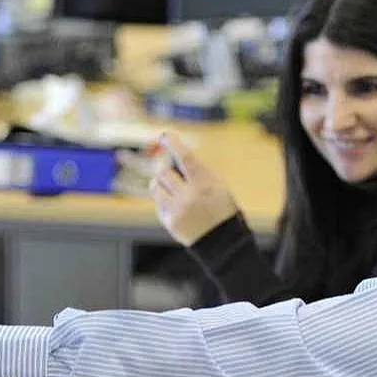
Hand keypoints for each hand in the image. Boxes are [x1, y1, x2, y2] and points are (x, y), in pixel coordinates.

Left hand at [149, 132, 238, 246]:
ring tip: (170, 189)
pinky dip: (164, 202)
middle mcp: (189, 196)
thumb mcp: (218, 185)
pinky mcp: (169, 222)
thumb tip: (174, 154)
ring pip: (155, 186)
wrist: (221, 240)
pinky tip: (177, 209)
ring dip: (160, 184)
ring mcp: (177, 210)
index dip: (174, 144)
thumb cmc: (220, 207)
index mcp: (204, 183)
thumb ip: (198, 170)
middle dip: (166, 172)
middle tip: (172, 175)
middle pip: (163, 172)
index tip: (165, 136)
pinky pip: (158, 204)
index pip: (186, 158)